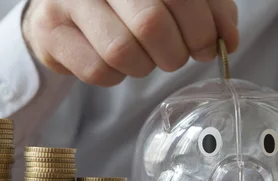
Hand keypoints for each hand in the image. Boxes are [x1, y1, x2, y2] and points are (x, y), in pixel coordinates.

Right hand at [22, 0, 238, 86]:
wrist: (65, 8)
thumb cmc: (126, 2)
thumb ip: (207, 8)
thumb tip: (228, 39)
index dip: (204, 27)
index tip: (209, 45)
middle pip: (151, 23)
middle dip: (175, 53)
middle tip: (176, 57)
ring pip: (122, 51)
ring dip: (143, 66)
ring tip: (142, 57)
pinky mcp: (50, 32)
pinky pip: (97, 70)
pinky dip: (115, 76)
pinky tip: (114, 62)